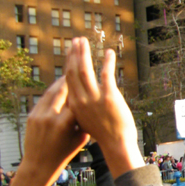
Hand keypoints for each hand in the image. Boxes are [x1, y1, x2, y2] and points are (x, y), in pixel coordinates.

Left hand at [1, 78, 88, 185]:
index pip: (76, 98)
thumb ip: (84, 119)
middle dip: (71, 77)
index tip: (91, 75)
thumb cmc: (65, 153)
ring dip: (61, 81)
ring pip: (51, 92)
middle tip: (79, 64)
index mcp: (65, 124)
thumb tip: (89, 102)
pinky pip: (44, 99)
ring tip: (70, 72)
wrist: (39, 165)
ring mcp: (38, 116)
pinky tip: (59, 86)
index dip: (84, 86)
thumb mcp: (81, 137)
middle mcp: (50, 117)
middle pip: (62, 91)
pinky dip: (52, 91)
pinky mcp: (31, 117)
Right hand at [65, 38, 142, 177]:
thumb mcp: (85, 119)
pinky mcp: (109, 97)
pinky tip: (109, 52)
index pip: (67, 79)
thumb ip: (81, 106)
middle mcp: (81, 100)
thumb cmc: (104, 133)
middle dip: (74, 54)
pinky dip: (107, 62)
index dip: (69, 64)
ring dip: (84, 53)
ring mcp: (94, 98)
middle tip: (75, 40)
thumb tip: (80, 96)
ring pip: (85, 70)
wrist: (116, 144)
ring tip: (84, 41)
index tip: (70, 52)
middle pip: (73, 71)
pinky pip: (107, 74)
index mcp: (74, 105)